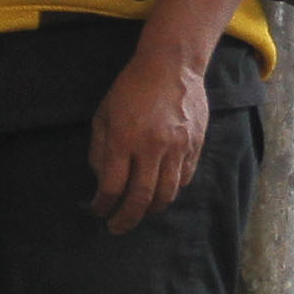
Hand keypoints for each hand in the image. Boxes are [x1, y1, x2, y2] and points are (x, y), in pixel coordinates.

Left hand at [88, 46, 209, 233]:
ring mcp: (177, 148)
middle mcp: (152, 148)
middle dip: (125, 219)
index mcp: (124, 139)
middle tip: (116, 227)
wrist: (171, 66)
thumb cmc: (131, 88)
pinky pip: (183, 179)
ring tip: (140, 213)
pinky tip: (160, 192)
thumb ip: (100, 149)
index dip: (103, 205)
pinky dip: (170, 191)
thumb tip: (101, 180)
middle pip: (140, 198)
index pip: (112, 187)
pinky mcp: (195, 146)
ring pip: (166, 195)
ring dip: (150, 210)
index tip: (98, 211)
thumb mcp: (104, 114)